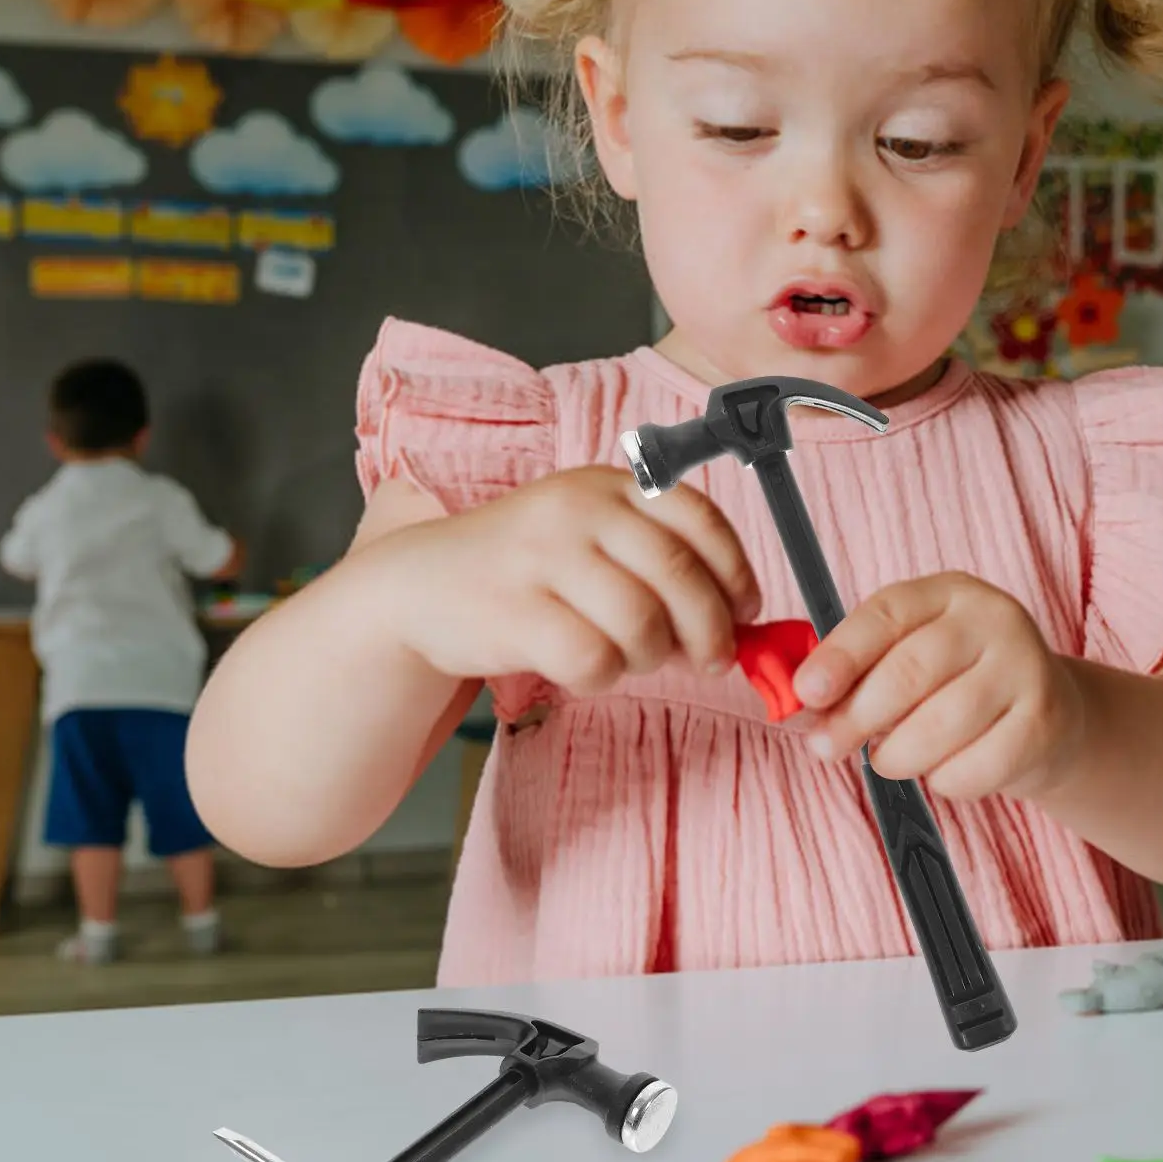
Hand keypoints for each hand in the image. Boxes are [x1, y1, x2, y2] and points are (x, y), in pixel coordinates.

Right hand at [375, 466, 761, 693]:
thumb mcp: (591, 539)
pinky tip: (582, 667)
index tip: (744, 612)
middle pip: (680, 577)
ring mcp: (542, 557)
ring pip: (642, 625)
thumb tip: (741, 625)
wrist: (418, 588)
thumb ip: (659, 564)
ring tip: (626, 656)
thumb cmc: (526, 572)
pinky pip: (593, 659)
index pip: (699, 519)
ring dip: (650, 657)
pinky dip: (602, 677)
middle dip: (710, 631)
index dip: (736, 573)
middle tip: (710, 661)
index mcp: (607, 484)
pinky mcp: (514, 610)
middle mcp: (577, 509)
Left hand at [791, 572, 1083, 800]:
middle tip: (827, 746)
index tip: (806, 693)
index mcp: (948, 593)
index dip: (840, 655)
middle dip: (856, 717)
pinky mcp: (1044, 722)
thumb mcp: (909, 658)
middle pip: (909, 671)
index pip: (885, 614)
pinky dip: (945, 781)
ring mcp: (1025, 668)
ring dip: (899, 756)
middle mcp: (992, 619)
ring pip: (941, 725)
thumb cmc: (955, 686)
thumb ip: (859, 674)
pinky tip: (945, 769)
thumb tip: (805, 708)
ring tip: (891, 759)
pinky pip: (975, 767)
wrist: (1047, 716)